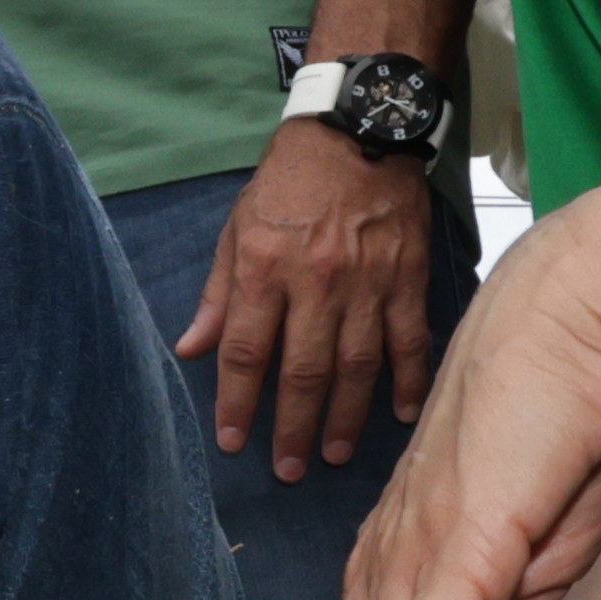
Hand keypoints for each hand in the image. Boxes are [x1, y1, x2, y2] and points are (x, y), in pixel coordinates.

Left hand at [175, 123, 448, 487]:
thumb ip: (218, 295)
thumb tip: (190, 350)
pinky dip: (408, 379)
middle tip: (288, 470)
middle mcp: (315, 282)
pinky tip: (403, 414)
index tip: (233, 442)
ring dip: (346, 417)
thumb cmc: (288, 182)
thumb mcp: (237, 229)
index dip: (238, 403)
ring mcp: (368, 282)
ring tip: (335, 455)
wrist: (359, 130)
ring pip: (357, 365)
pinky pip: (410, 339)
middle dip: (294, 427)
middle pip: (304, 371)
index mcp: (265, 269)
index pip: (247, 352)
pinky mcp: (409, 277)